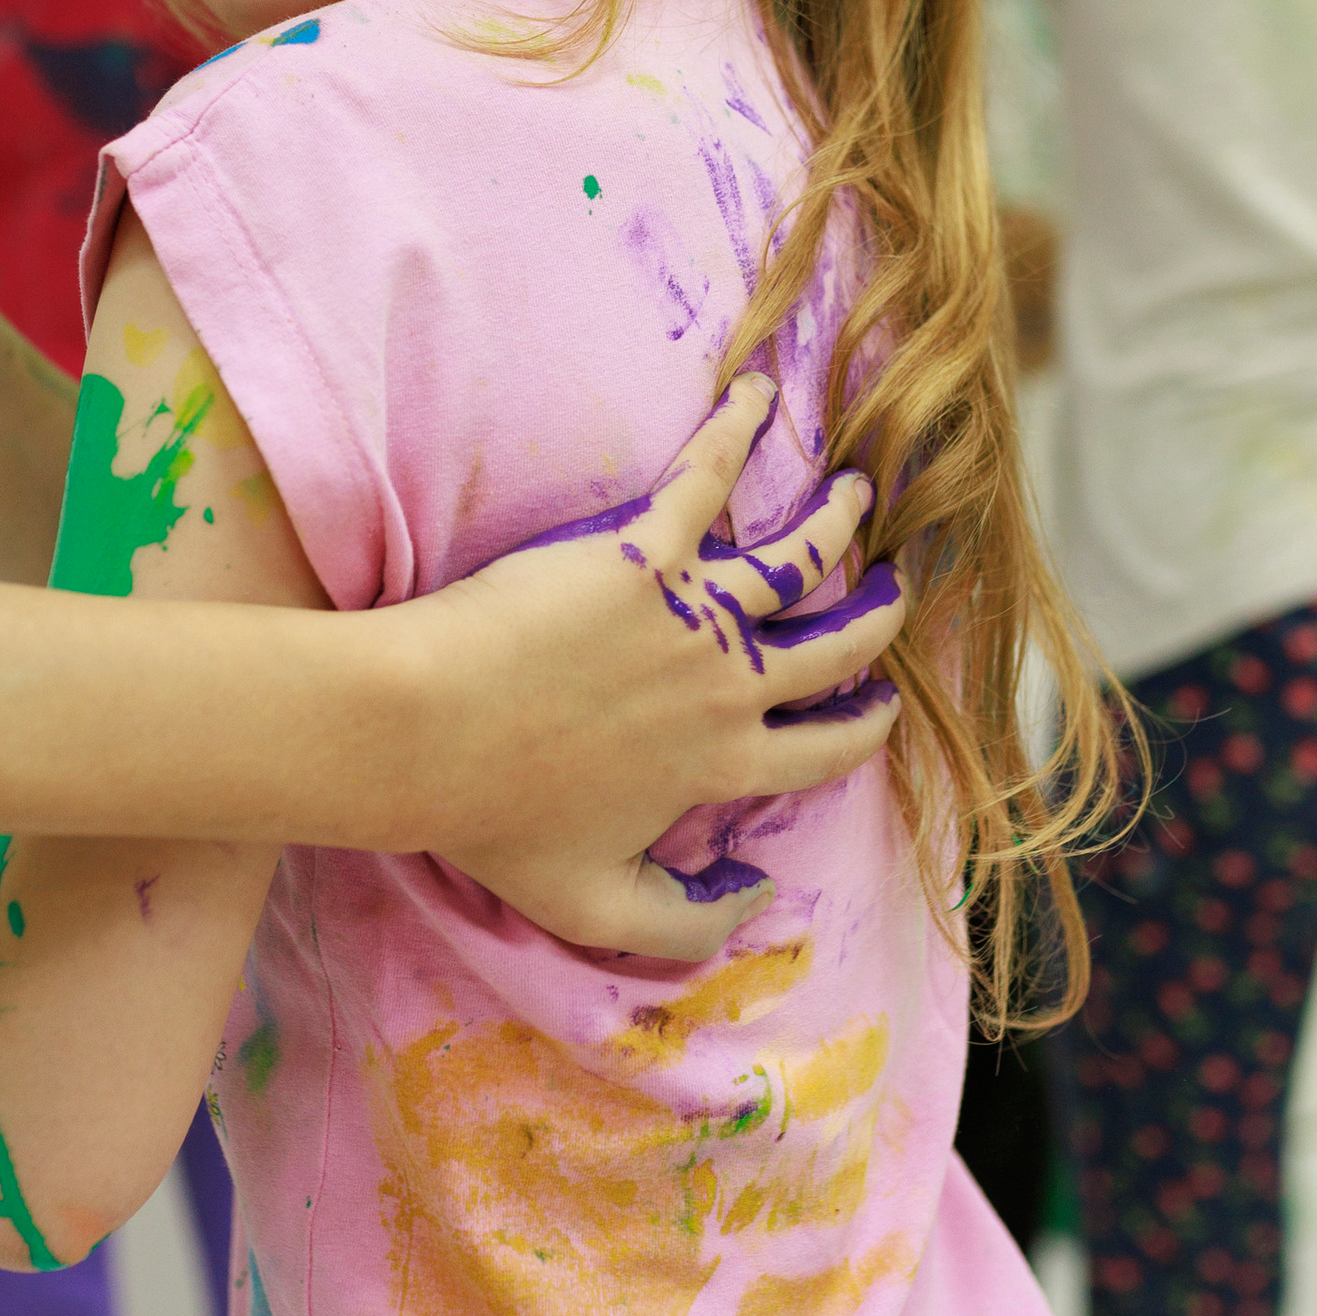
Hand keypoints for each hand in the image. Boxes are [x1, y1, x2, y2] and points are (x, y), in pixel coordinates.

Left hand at [430, 377, 903, 964]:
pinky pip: (708, 476)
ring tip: (857, 491)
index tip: (880, 707)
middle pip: (831, 646)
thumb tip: (754, 899)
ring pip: (797, 559)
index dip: (863, 727)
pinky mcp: (643, 549)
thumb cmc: (493, 820)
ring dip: (837, 521)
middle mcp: (726, 686)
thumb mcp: (592, 905)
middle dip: (873, 616)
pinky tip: (755, 392)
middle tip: (891, 589)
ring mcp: (692, 612)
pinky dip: (738, 428)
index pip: (822, 750)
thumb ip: (685, 923)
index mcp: (719, 765)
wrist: (425, 733)